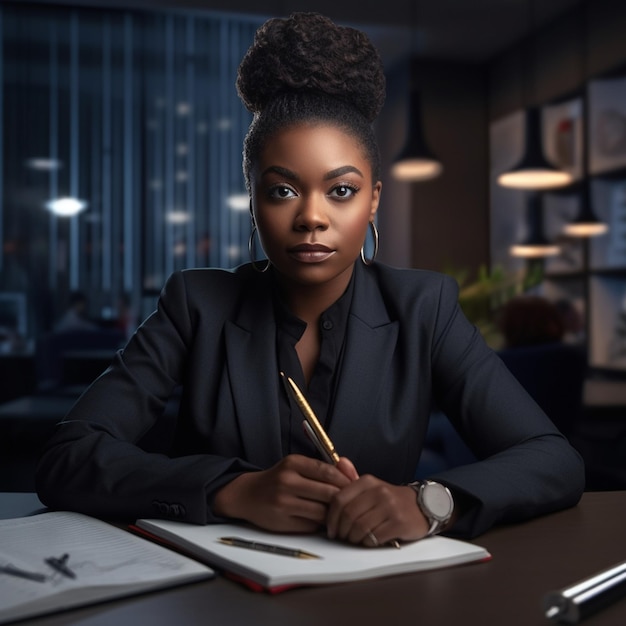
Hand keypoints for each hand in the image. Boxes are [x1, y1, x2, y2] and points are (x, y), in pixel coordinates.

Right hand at [213, 454, 351, 532]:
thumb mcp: (297, 466)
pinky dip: (321, 524)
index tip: (354, 486)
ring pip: (323, 512)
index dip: (345, 481)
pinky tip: (322, 520)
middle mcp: (287, 481)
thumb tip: (351, 470)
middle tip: (352, 502)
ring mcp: (284, 502)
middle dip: (343, 499)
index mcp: (293, 463)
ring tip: (338, 512)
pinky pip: (312, 525)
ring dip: (334, 514)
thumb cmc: (279, 479)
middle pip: (328, 493)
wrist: (248, 495)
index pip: (328, 472)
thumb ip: (324, 467)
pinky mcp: (283, 522)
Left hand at [326, 475, 429, 545]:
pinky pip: (375, 537)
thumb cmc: (390, 500)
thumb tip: (339, 462)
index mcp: (367, 482)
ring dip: (353, 538)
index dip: (331, 518)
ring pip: (360, 528)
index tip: (330, 529)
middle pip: (348, 515)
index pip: (339, 499)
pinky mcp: (399, 523)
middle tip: (342, 537)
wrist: (422, 506)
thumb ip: (352, 477)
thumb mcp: (371, 486)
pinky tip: (369, 541)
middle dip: (341, 530)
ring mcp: (390, 507)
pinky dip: (368, 543)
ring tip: (355, 540)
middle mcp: (378, 492)